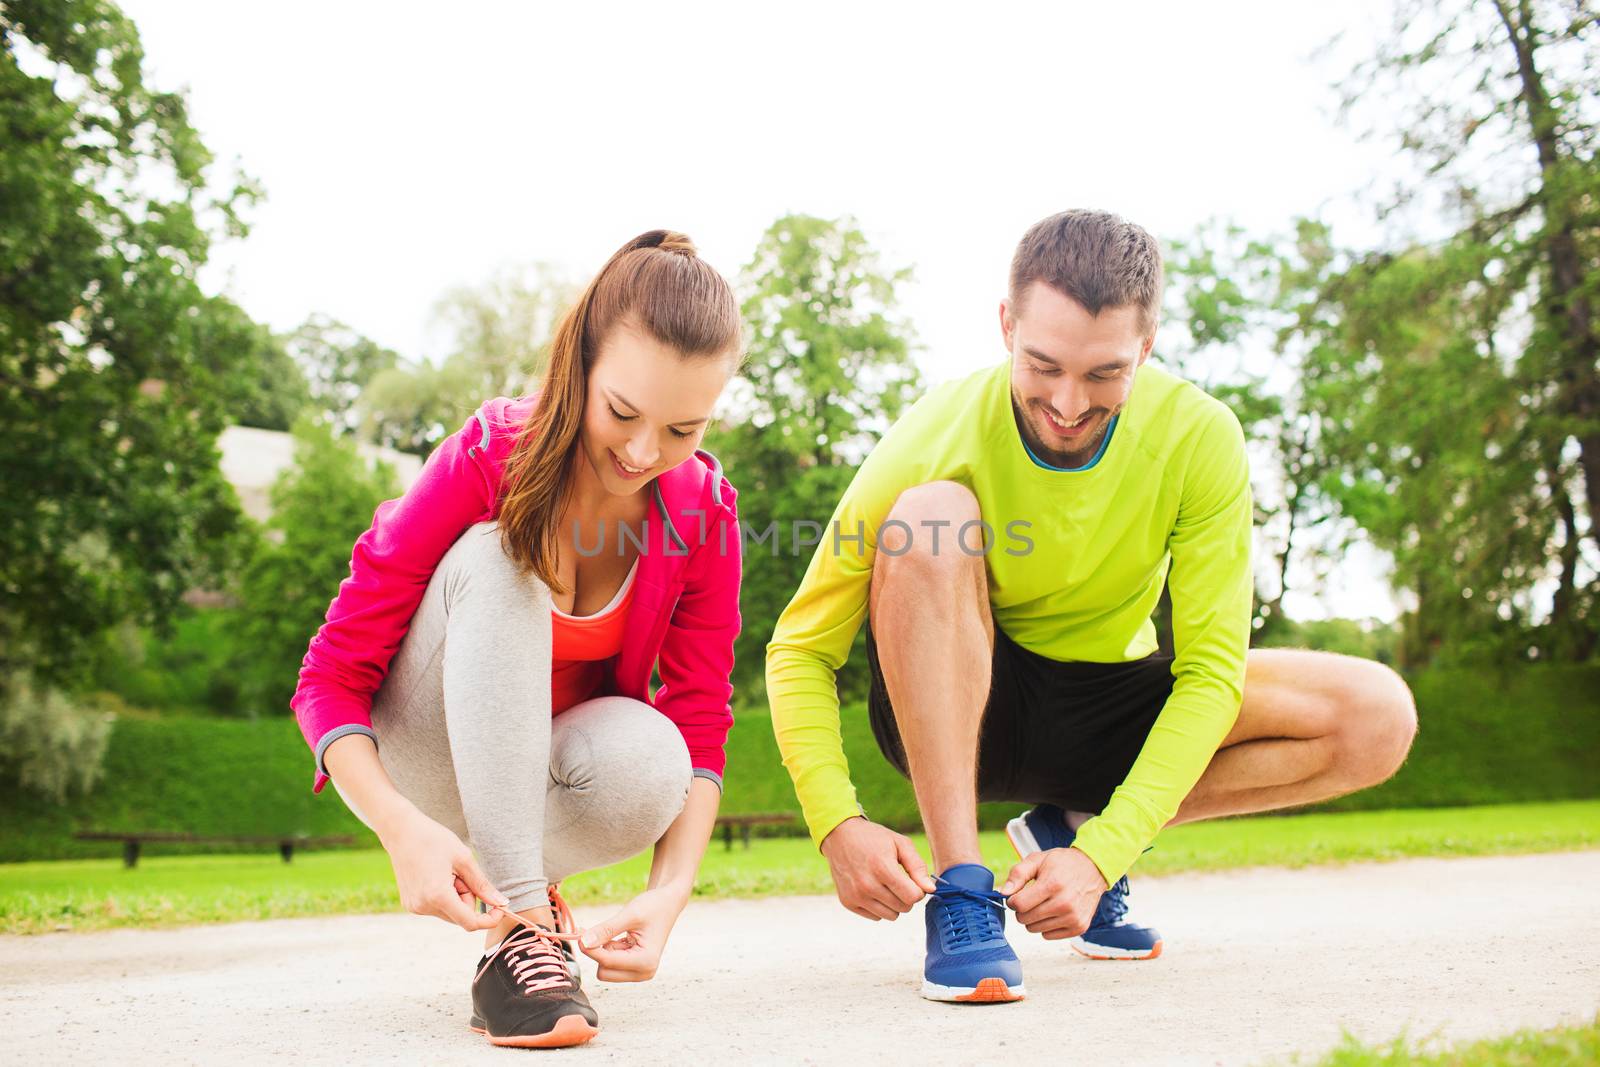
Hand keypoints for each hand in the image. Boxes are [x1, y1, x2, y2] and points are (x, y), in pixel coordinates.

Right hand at [376, 804, 506, 931]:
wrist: (401, 831)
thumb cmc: (433, 839)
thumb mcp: (464, 858)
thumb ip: (482, 885)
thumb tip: (502, 903)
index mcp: (438, 896)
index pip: (470, 923)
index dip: (489, 919)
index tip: (500, 908)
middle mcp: (424, 907)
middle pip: (461, 917)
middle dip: (469, 899)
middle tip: (461, 873)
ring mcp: (415, 907)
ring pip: (449, 913)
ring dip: (456, 897)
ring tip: (447, 872)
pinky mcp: (410, 904)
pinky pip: (436, 908)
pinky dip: (444, 896)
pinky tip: (436, 876)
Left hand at [577, 884, 689, 981]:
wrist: (668, 903)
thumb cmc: (654, 907)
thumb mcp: (629, 915)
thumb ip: (606, 930)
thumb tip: (583, 942)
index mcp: (646, 961)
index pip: (606, 962)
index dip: (590, 947)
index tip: (578, 932)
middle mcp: (644, 972)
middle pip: (604, 972)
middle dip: (598, 952)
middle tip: (599, 930)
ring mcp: (640, 972)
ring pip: (605, 970)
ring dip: (605, 951)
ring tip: (618, 932)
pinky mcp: (635, 969)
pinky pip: (611, 965)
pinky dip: (610, 951)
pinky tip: (620, 937)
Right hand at [818, 817, 936, 920]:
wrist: (839, 836)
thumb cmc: (873, 838)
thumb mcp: (900, 844)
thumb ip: (917, 867)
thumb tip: (931, 890)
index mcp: (883, 869)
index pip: (913, 897)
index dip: (918, 890)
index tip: (912, 880)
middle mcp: (867, 885)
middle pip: (904, 907)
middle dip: (906, 896)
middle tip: (898, 880)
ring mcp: (856, 896)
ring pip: (891, 916)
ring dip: (894, 904)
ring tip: (886, 885)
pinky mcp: (848, 902)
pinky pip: (875, 917)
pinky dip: (879, 906)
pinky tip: (873, 889)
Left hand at [1000, 846, 1108, 938]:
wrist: (1093, 868)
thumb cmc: (1063, 863)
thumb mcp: (1038, 859)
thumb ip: (1017, 874)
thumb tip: (1003, 892)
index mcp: (1052, 884)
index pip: (1019, 905)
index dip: (1013, 900)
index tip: (1017, 895)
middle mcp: (1064, 904)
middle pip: (1025, 919)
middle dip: (1022, 909)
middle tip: (1031, 898)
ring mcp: (1073, 918)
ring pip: (1035, 929)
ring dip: (1034, 919)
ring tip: (1044, 903)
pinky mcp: (1079, 927)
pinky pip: (1048, 936)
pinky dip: (1046, 926)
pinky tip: (1054, 912)